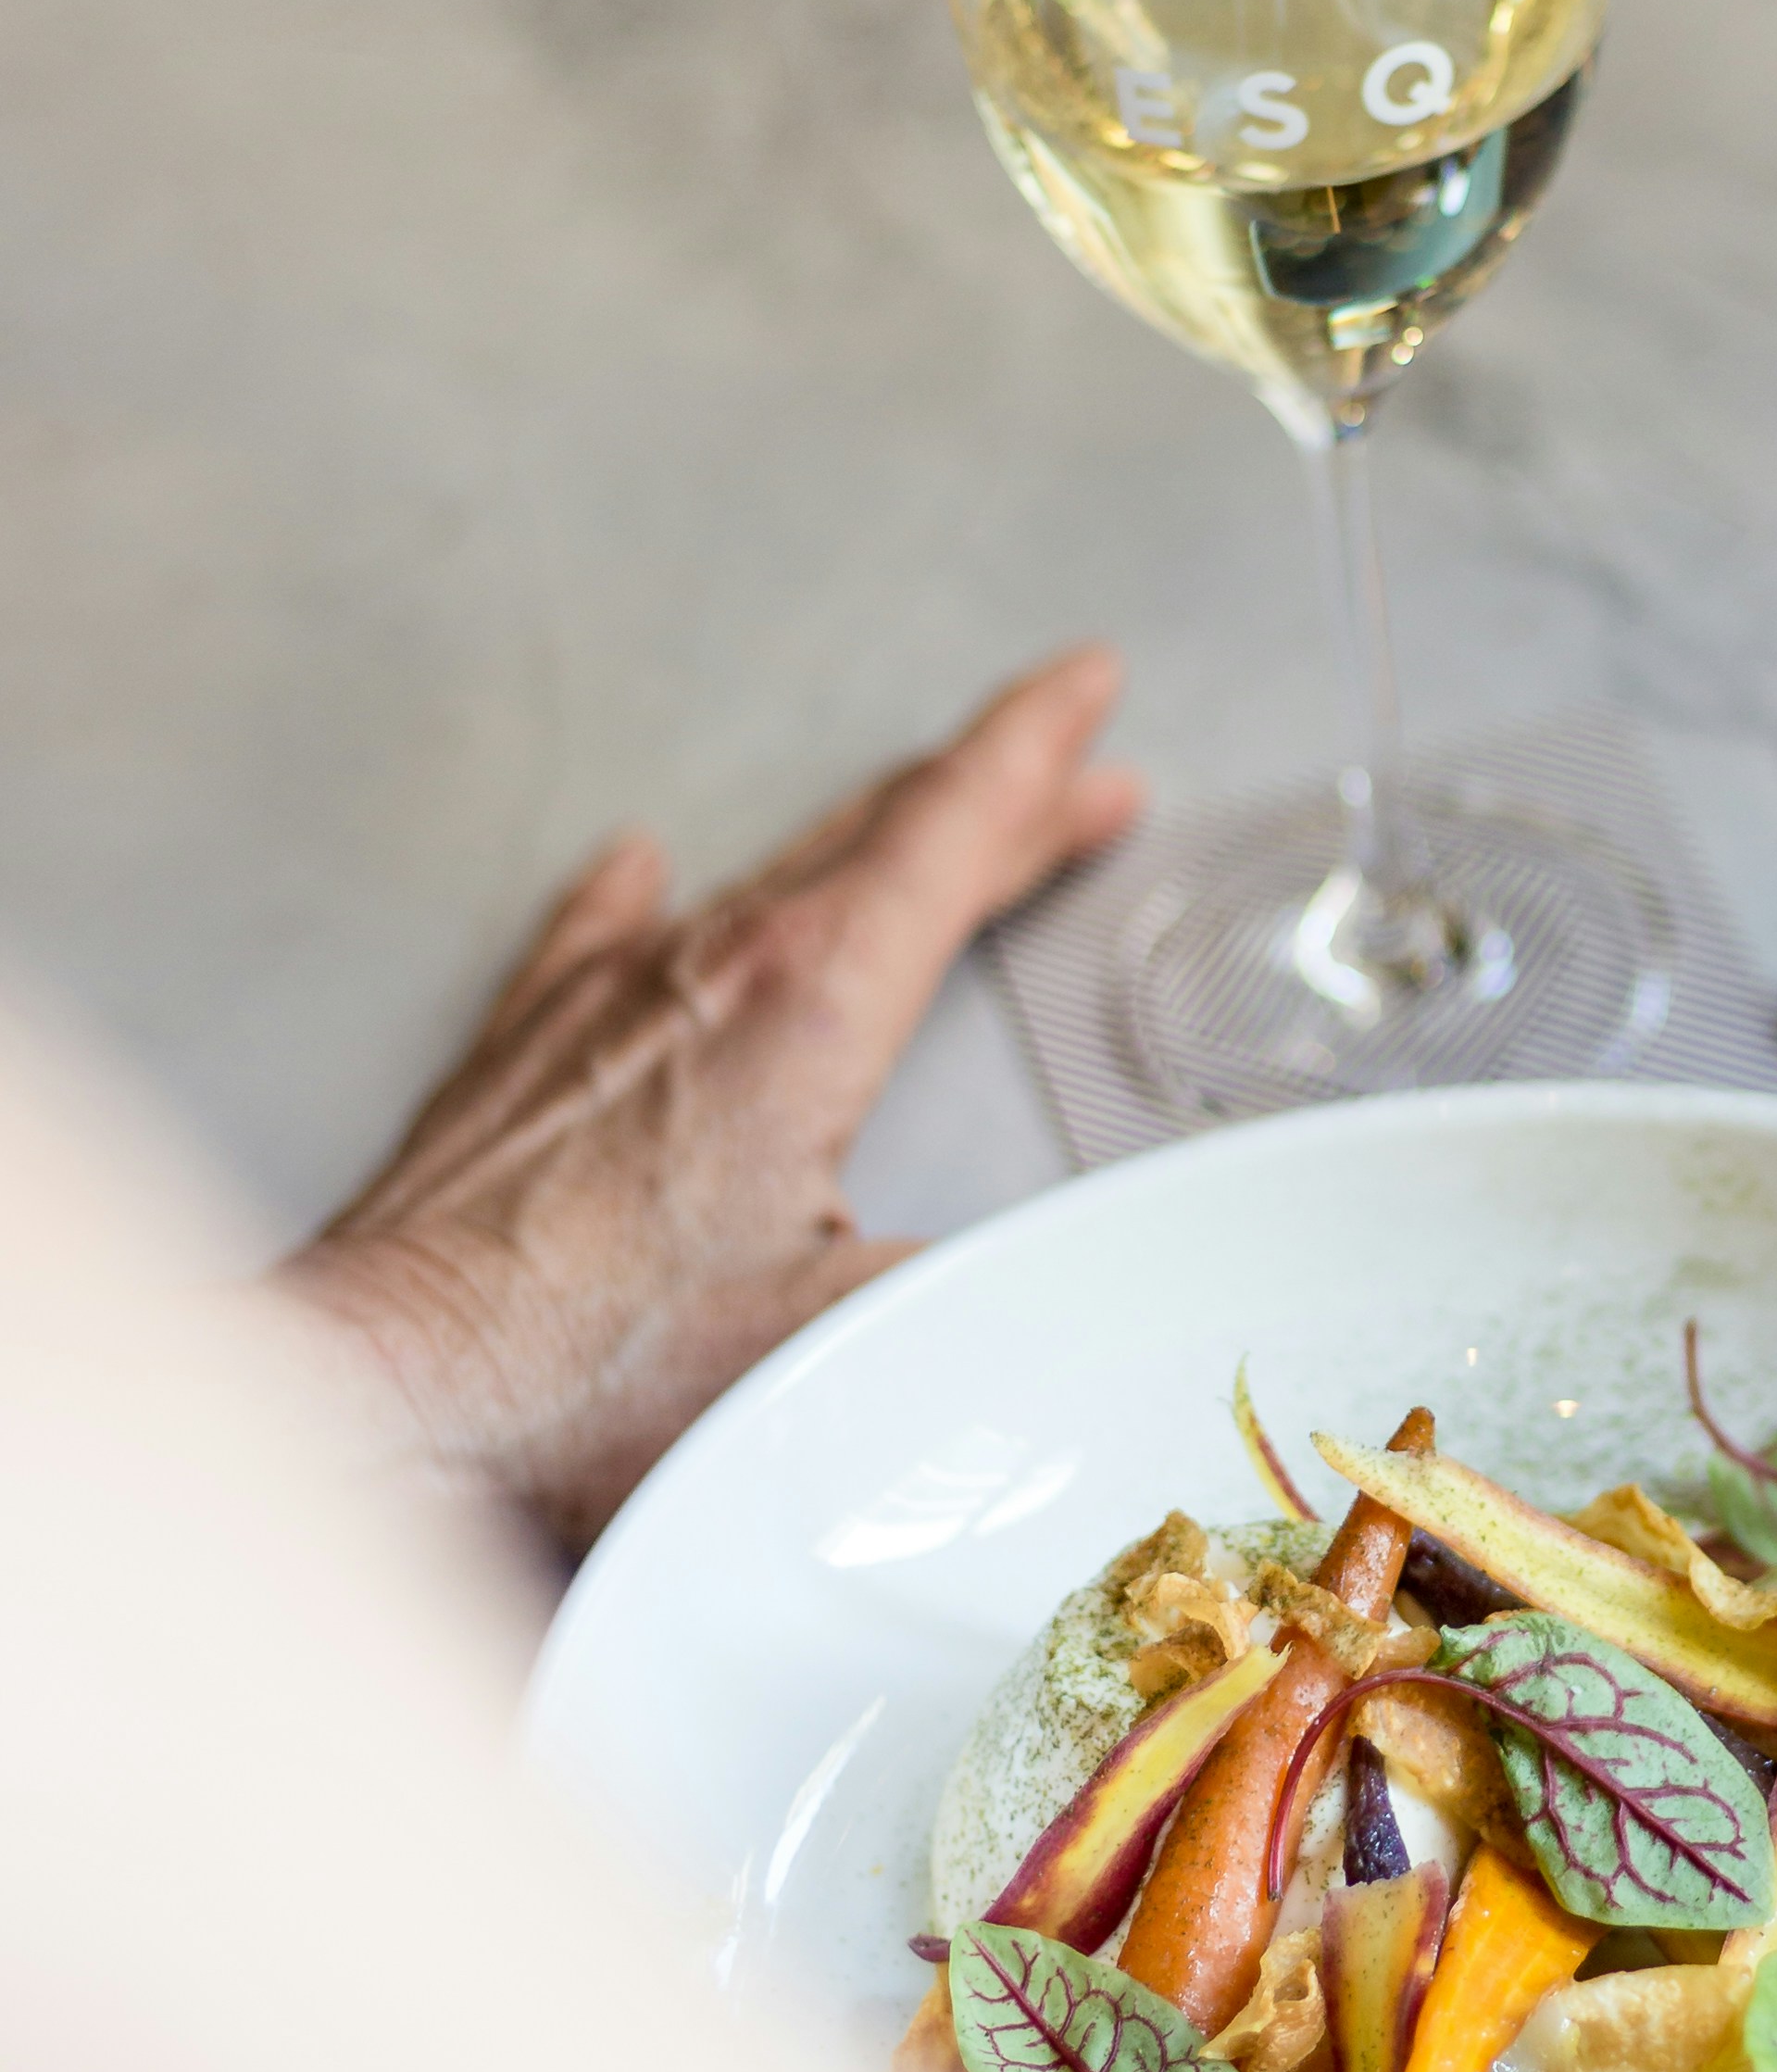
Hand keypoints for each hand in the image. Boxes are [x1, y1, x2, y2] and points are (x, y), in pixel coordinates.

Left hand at [281, 651, 1136, 1549]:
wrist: (394, 1386)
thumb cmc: (599, 1368)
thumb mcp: (855, 1344)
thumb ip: (982, 1294)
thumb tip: (1063, 1291)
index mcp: (812, 1006)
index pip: (951, 832)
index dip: (1034, 752)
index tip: (1087, 685)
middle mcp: (711, 964)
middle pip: (879, 837)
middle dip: (991, 795)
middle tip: (1071, 770)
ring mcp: (606, 994)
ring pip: (765, 875)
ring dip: (864, 846)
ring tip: (918, 829)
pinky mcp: (524, 1046)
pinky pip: (603, 927)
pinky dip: (651, 892)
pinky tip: (641, 864)